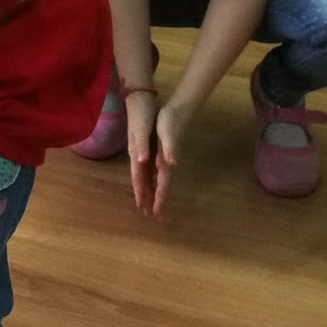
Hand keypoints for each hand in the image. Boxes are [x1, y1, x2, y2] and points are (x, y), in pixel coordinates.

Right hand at [126, 89, 159, 212]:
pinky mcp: (147, 147)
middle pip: (142, 180)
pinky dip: (149, 178)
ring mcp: (142, 151)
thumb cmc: (143, 113)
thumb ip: (142, 144)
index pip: (141, 178)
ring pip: (145, 176)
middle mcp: (139, 155)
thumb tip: (142, 162)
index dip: (144, 193)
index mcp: (139, 153)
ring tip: (149, 203)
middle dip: (145, 197)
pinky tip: (152, 181)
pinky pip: (147, 168)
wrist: (140, 98)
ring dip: (147, 190)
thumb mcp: (143, 128)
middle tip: (149, 214)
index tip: (146, 210)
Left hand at [149, 99, 192, 216]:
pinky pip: (155, 171)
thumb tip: (172, 164)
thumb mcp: (168, 133)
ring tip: (148, 205)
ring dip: (153, 193)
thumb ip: (170, 149)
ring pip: (157, 180)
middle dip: (155, 200)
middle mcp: (166, 162)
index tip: (156, 212)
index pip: (162, 184)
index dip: (159, 198)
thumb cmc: (171, 121)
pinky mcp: (162, 153)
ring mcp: (164, 158)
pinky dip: (152, 180)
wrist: (179, 110)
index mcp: (165, 160)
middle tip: (151, 216)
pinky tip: (150, 184)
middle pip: (160, 185)